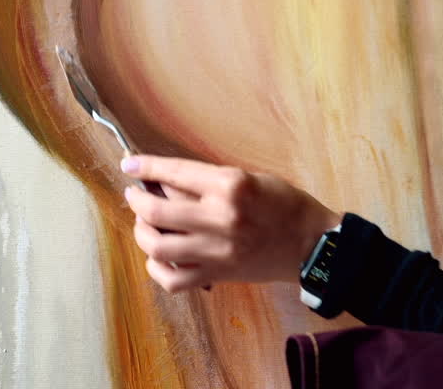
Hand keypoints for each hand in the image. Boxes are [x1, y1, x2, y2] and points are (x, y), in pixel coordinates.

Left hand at [120, 155, 341, 293]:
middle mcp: (221, 217)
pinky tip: (158, 257)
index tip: (129, 163)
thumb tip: (169, 181)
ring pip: (159, 246)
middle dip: (137, 200)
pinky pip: (173, 279)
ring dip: (142, 233)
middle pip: (158, 210)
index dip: (147, 166)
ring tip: (144, 224)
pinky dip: (157, 268)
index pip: (176, 172)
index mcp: (232, 185)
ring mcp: (218, 250)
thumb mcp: (252, 178)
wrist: (312, 245)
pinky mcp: (219, 274)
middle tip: (135, 195)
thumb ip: (212, 180)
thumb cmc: (286, 206)